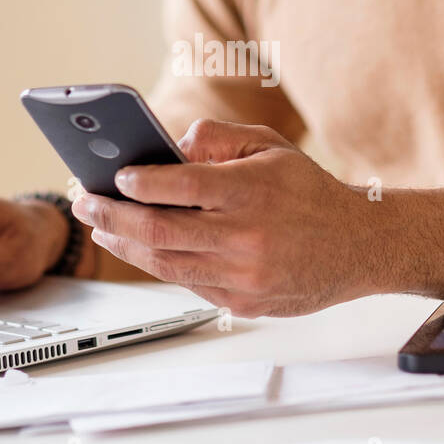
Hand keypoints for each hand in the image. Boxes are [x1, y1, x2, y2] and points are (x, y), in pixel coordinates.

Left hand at [71, 119, 385, 316]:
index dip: (138, 183)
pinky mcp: (243, 304)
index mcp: (253, 191)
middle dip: (111, 217)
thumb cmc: (309, 192)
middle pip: (159, 231)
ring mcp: (244, 277)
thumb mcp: (270, 146)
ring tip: (101, 227)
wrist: (358, 246)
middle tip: (85, 202)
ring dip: (123, 246)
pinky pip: (187, 283)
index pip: (181, 185)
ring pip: (164, 264)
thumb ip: (217, 138)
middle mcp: (247, 237)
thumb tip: (167, 146)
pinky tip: (139, 248)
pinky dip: (158, 264)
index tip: (113, 177)